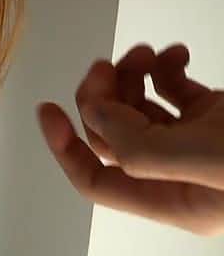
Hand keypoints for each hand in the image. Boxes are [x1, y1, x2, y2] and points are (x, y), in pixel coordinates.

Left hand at [37, 42, 223, 235]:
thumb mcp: (202, 162)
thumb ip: (140, 146)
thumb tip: (96, 115)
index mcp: (170, 201)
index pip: (96, 181)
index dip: (64, 148)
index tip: (48, 112)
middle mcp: (178, 176)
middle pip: (114, 138)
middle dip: (101, 99)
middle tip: (103, 68)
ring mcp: (195, 145)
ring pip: (139, 112)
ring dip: (130, 79)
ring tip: (143, 55)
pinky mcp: (214, 117)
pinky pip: (174, 92)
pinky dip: (164, 70)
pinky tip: (173, 56)